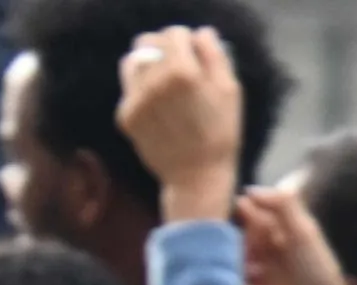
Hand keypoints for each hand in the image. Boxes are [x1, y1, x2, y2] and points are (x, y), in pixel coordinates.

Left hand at [114, 26, 244, 227]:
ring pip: (132, 61)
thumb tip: (201, 34)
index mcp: (182, 71)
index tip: (194, 55)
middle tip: (177, 66)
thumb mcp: (231, 93)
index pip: (174, 33)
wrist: (197, 178)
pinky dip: (141, 90)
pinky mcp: (125, 115)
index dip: (187, 41)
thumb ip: (215, 56)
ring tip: (162, 82)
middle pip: (147, 41)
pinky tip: (158, 106)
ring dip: (146, 65)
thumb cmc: (221, 135)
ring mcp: (135, 98)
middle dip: (163, 48)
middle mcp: (153, 80)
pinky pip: (129, 88)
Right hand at [235, 187, 356, 284]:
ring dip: (243, 271)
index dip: (246, 217)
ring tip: (265, 281)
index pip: (247, 215)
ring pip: (228, 263)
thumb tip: (249, 190)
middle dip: (242, 246)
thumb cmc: (318, 274)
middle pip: (234, 239)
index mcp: (273, 233)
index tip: (250, 224)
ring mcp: (250, 277)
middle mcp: (259, 252)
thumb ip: (283, 204)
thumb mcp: (305, 232)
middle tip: (258, 259)